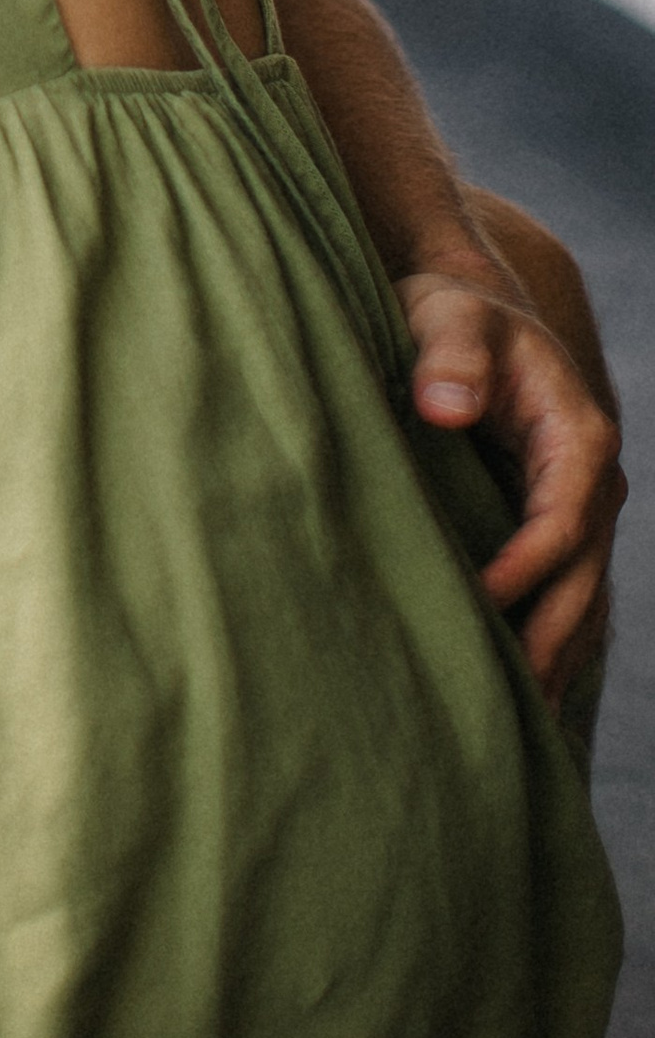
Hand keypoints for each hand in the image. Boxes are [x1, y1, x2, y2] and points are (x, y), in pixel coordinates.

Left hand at [399, 263, 624, 695]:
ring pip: (582, 600)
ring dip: (558, 658)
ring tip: (526, 725)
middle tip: (513, 703)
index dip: (524, 569)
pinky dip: (555, 645)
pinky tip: (530, 696)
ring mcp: (581, 508)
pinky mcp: (558, 526)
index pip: (560, 521)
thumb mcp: (448, 315)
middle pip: (582, 578)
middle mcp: (591, 480)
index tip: (478, 603)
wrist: (469, 312)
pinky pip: (567, 597)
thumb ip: (448, 355)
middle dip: (552, 640)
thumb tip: (446, 405)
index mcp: (575, 435)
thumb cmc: (453, 312)